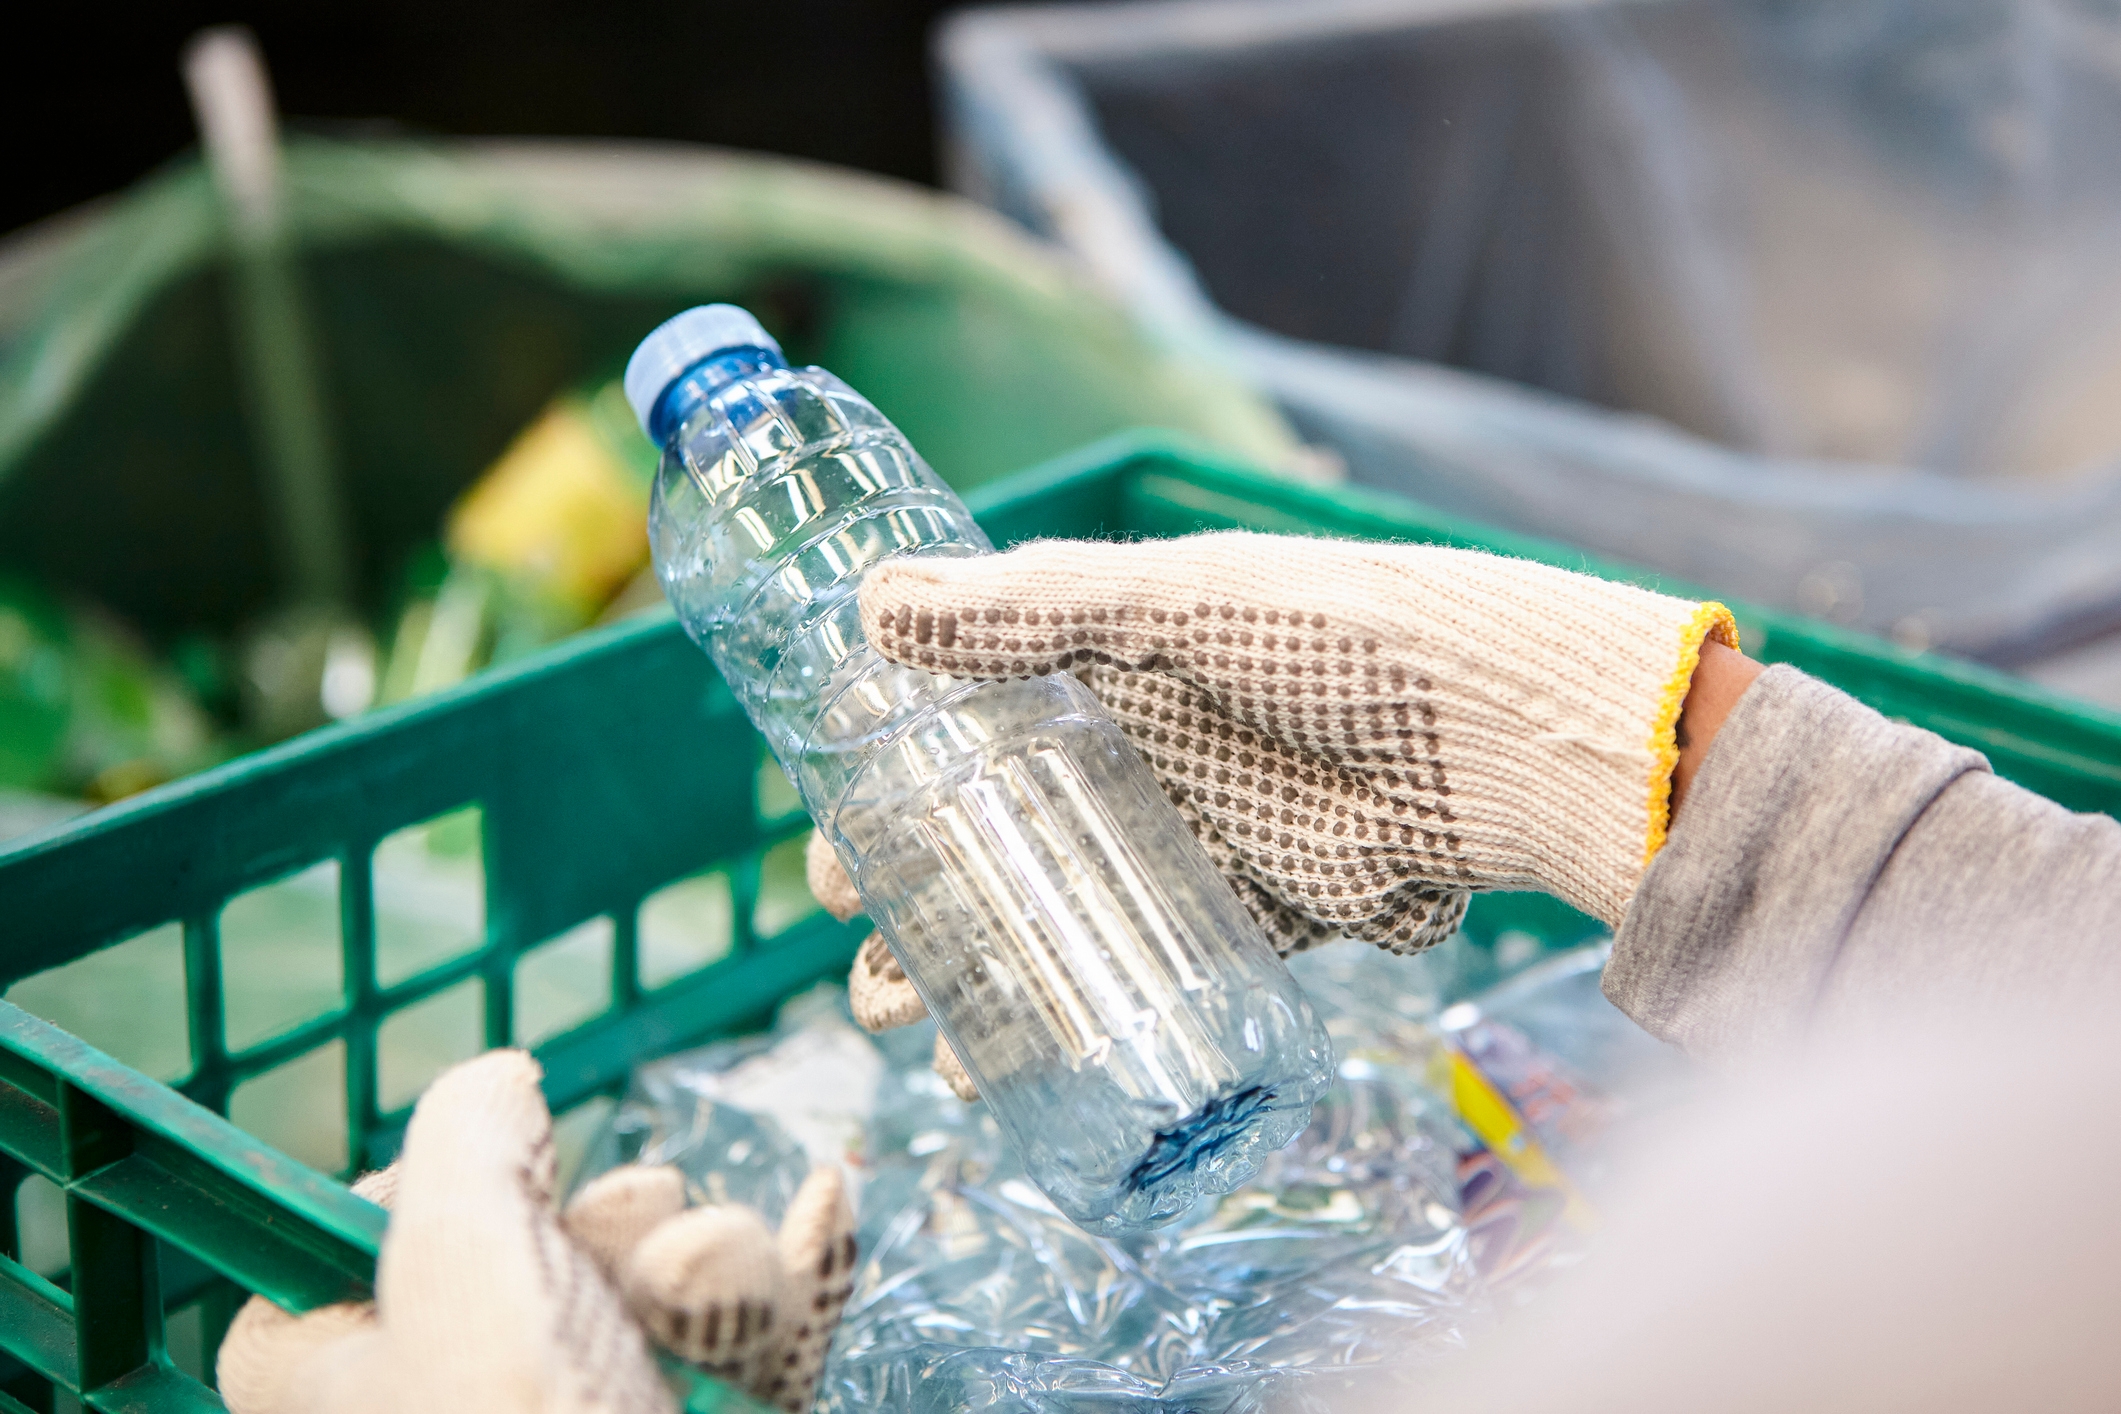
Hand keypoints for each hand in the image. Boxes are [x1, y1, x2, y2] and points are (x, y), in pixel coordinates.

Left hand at [216, 1051, 857, 1413]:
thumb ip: (468, 1138)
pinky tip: (820, 1220)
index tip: (520, 1167)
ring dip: (715, 1265)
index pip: (362, 1241)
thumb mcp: (457, 1254)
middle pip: (543, 1248)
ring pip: (655, 1288)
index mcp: (339, 1371)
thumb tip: (501, 1083)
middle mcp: (450, 1396)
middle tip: (646, 1238)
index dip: (450, 1187)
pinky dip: (781, 1286)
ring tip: (719, 1286)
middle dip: (627, 1227)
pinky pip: (738, 1333)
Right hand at [857, 532, 1737, 932]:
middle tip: (852, 920)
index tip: (826, 810)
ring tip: (903, 1010)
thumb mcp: (1180, 606)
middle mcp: (1144, 744)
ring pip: (1055, 902)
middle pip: (999, 817)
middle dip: (912, 874)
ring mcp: (1193, 832)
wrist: (1503, 740)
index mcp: (1117, 654)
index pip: (973, 705)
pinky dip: (1067, 1007)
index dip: (892, 758)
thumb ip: (1036, 611)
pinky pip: (1138, 962)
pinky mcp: (1248, 910)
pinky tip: (999, 1058)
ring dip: (971, 959)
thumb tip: (877, 607)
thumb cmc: (1341, 639)